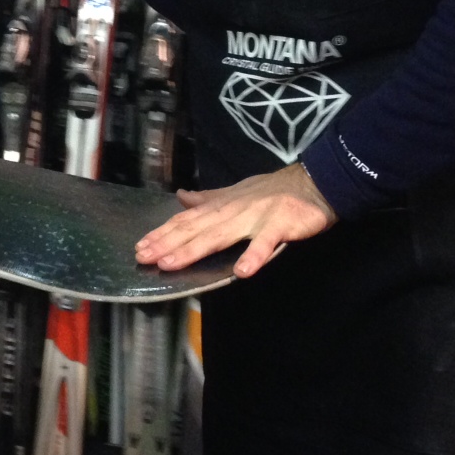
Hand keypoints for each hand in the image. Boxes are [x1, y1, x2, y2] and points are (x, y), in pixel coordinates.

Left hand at [135, 163, 337, 279]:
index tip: (140, 246)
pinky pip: (265, 243)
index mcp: (222, 206)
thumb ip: (208, 199)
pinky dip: (254, 256)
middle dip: (167, 243)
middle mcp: (232, 211)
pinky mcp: (280, 225)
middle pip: (195, 229)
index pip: (187, 220)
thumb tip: (181, 197)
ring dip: (194, 249)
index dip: (163, 233)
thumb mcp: (235, 193)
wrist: (314, 182)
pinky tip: (241, 272)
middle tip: (144, 257)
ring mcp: (255, 218)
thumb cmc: (273, 191)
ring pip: (219, 235)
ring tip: (171, 263)